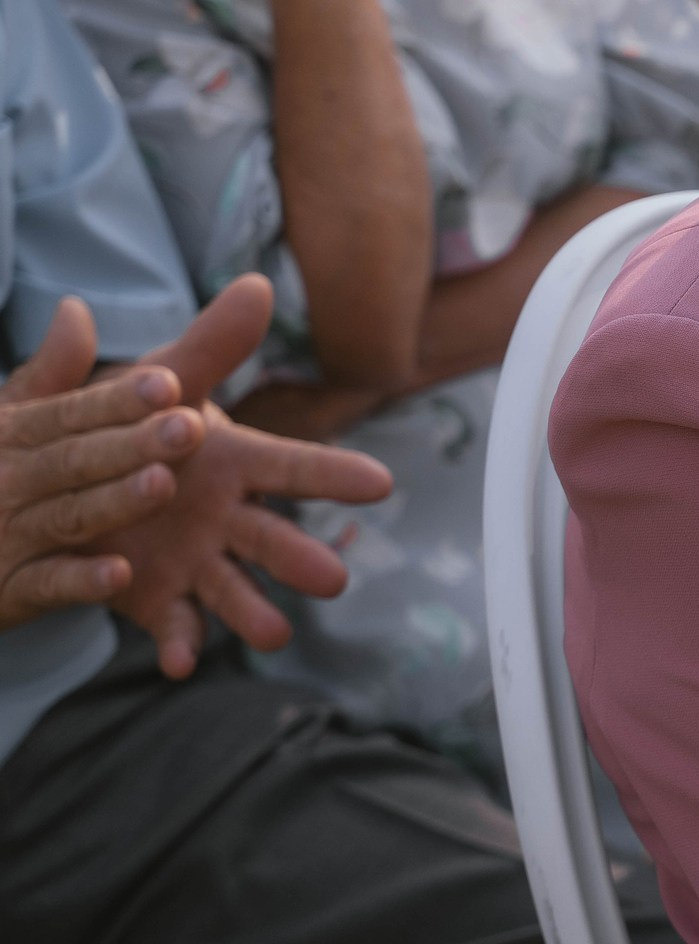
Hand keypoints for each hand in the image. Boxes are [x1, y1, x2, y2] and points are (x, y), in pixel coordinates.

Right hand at [0, 298, 205, 630]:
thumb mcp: (14, 423)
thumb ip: (55, 375)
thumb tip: (75, 308)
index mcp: (15, 434)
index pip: (71, 412)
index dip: (118, 399)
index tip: (169, 382)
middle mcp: (9, 479)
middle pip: (76, 460)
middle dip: (131, 444)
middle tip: (195, 426)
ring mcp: (8, 535)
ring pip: (68, 517)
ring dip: (115, 503)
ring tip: (164, 485)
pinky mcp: (8, 590)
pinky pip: (47, 585)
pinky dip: (81, 580)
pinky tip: (121, 573)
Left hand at [92, 277, 395, 677]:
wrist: (73, 471)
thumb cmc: (128, 417)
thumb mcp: (159, 377)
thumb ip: (208, 344)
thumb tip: (257, 282)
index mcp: (232, 460)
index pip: (291, 467)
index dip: (333, 475)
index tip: (381, 483)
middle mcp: (225, 516)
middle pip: (271, 539)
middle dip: (301, 560)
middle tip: (335, 581)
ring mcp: (193, 559)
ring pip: (231, 589)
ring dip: (253, 613)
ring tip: (273, 637)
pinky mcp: (154, 595)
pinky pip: (170, 622)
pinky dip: (177, 642)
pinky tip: (180, 661)